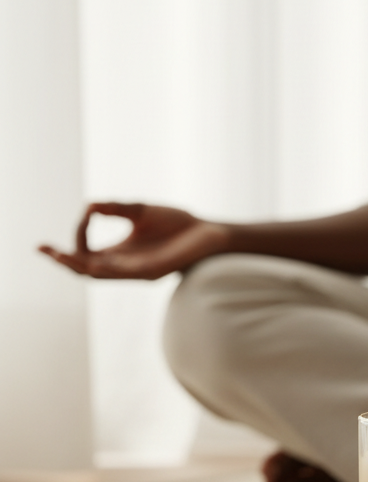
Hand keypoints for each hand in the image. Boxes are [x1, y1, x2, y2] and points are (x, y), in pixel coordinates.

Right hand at [39, 202, 229, 279]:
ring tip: (60, 255)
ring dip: (78, 265)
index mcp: (120, 252)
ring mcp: (137, 271)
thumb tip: (89, 206)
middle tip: (44, 249)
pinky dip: (105, 267)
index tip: (85, 214)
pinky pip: (123, 274)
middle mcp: (124, 265)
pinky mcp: (152, 273)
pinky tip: (92, 259)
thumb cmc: (178, 223)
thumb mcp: (140, 211)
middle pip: (85, 269)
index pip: (85, 254)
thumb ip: (114, 208)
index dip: (76, 238)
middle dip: (63, 260)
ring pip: (99, 275)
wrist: (209, 232)